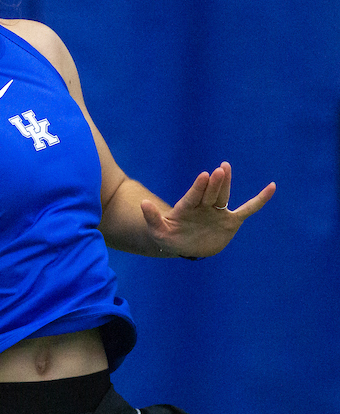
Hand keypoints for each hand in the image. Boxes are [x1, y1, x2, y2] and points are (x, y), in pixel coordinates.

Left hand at [140, 162, 275, 257]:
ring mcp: (217, 212)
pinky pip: (248, 209)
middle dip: (214, 183)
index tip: (203, 175)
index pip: (193, 196)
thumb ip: (152, 218)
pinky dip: (259, 200)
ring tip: (225, 168)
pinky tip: (271, 187)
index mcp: (186, 208)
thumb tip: (142, 204)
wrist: (182, 245)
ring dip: (225, 184)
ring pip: (223, 197)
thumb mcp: (158, 230)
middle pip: (209, 194)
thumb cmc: (168, 237)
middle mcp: (203, 206)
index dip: (198, 187)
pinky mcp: (230, 220)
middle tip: (220, 169)